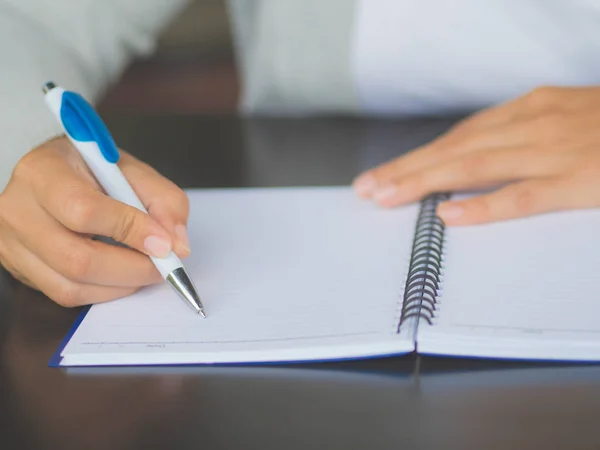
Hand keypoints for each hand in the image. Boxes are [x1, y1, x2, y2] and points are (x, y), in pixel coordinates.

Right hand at [0, 136, 189, 306]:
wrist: (47, 176)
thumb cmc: (89, 169)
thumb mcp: (130, 169)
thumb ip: (162, 200)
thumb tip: (177, 245)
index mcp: (43, 173)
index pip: (84, 210)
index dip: (131, 231)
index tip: (165, 243)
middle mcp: (18, 211)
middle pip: (77, 259)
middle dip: (133, 268)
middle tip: (165, 266)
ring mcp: (13, 245)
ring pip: (71, 286)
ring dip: (121, 285)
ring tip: (145, 269)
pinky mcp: (20, 269)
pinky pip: (65, 294)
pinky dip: (104, 291)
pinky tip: (121, 275)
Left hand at [353, 86, 599, 224]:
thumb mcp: (566, 117)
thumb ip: (523, 135)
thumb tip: (476, 158)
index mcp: (532, 109)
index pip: (461, 135)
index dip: (420, 155)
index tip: (385, 173)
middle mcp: (535, 123)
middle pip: (456, 149)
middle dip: (407, 168)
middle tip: (368, 187)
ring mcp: (557, 150)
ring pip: (475, 165)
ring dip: (425, 181)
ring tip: (387, 197)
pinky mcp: (583, 179)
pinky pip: (525, 195)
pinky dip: (485, 206)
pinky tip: (451, 215)